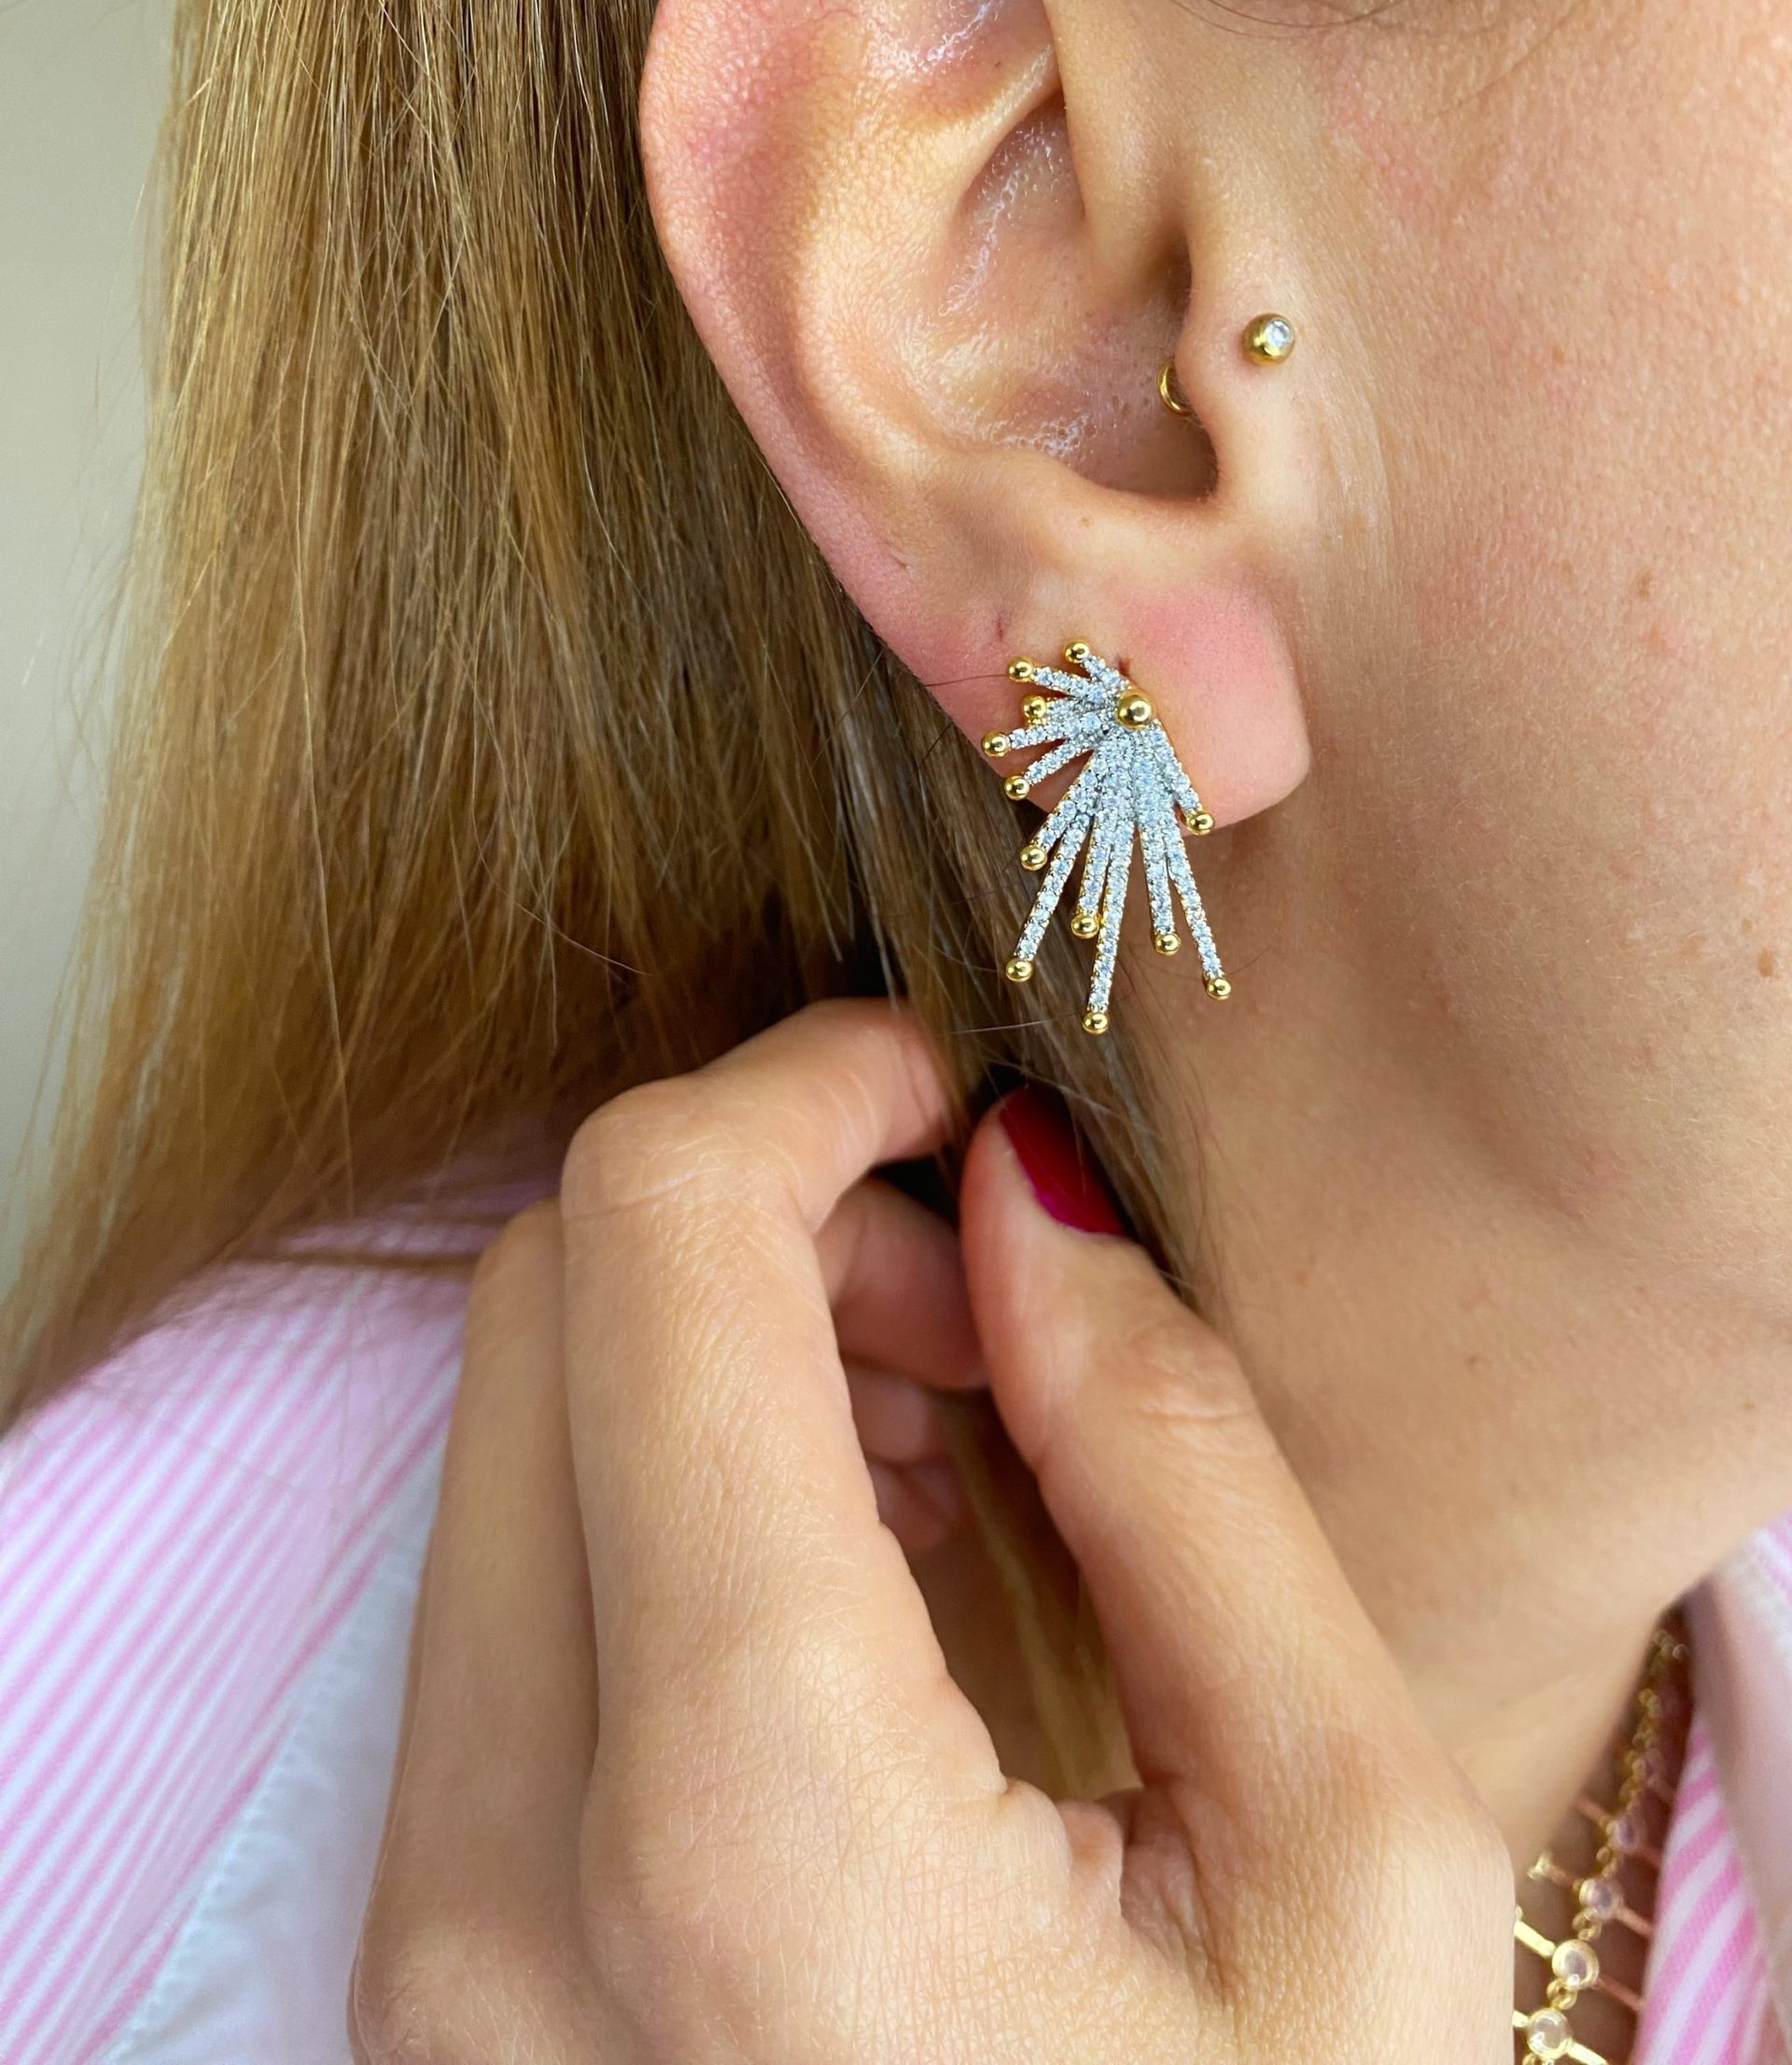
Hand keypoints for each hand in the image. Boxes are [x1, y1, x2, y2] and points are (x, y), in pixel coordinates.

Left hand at [352, 998, 1511, 2061]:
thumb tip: (1018, 1197)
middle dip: (759, 1218)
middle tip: (974, 1304)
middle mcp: (500, 1876)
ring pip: (504, 1443)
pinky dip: (663, 1510)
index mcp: (747, 1822)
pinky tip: (855, 1599)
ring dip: (712, 1364)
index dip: (794, 1084)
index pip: (647, 1247)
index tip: (932, 1078)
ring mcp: (427, 1942)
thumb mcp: (1351, 1876)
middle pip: (543, 1309)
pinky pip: (501, 1603)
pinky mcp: (428, 1974)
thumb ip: (1183, 1472)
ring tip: (944, 1466)